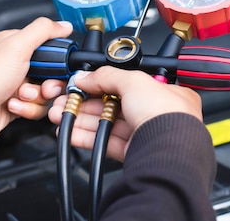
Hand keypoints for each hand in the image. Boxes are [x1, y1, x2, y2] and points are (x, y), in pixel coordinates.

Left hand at [0, 17, 72, 144]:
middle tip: (40, 86)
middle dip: (49, 84)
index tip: (55, 68)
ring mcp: (19, 85)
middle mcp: (20, 64)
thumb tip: (64, 24)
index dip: (59, 60)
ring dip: (36, 98)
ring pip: (48, 94)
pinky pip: (38, 108)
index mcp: (19, 45)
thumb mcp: (17, 47)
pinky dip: (28, 109)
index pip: (53, 48)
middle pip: (54, 74)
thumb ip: (43, 31)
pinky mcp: (19, 104)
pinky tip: (13, 105)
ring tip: (19, 96)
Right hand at [47, 66, 202, 160]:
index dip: (103, 83)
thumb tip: (85, 76)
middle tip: (66, 100)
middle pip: (114, 105)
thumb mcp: (134, 81)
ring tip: (60, 115)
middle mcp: (158, 114)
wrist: (169, 152)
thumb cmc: (167, 115)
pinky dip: (87, 138)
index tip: (82, 83)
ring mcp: (146, 135)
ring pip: (108, 124)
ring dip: (82, 119)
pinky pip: (106, 143)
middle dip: (85, 102)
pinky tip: (71, 132)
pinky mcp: (134, 154)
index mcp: (166, 93)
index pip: (128, 84)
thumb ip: (106, 76)